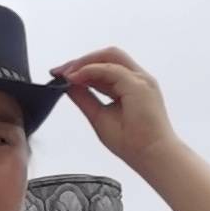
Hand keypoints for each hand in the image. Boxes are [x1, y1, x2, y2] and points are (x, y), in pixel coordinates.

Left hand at [53, 47, 178, 163]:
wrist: (151, 155)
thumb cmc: (132, 142)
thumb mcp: (98, 116)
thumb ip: (84, 98)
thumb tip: (68, 86)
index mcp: (131, 86)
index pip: (105, 66)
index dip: (81, 66)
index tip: (59, 74)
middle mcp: (138, 79)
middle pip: (108, 55)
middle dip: (81, 60)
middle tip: (58, 72)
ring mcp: (140, 80)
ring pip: (111, 56)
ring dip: (85, 62)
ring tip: (66, 74)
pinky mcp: (138, 85)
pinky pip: (110, 69)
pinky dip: (90, 70)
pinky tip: (74, 78)